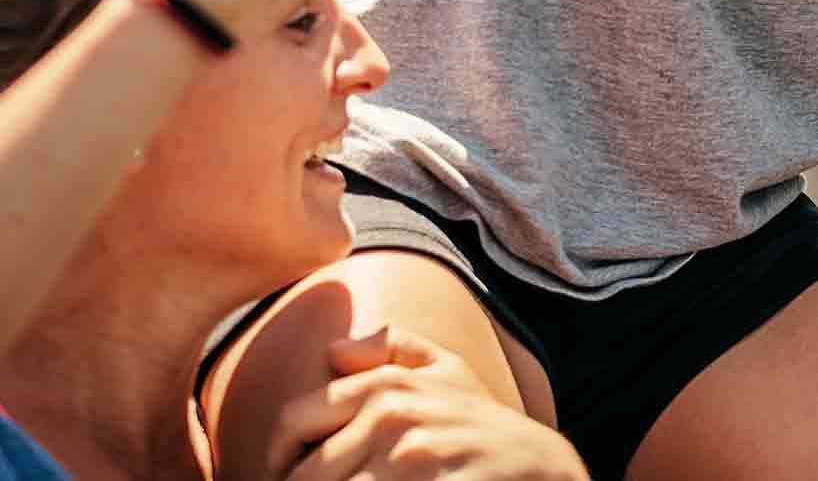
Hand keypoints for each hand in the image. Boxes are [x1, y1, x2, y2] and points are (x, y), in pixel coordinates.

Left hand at [276, 328, 586, 480]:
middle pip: (305, 472)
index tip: (284, 474)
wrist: (540, 467)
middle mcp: (392, 418)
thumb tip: (334, 349)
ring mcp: (410, 460)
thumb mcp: (448, 371)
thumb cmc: (483, 424)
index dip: (277, 455)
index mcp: (384, 386)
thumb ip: (392, 349)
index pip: (293, 420)